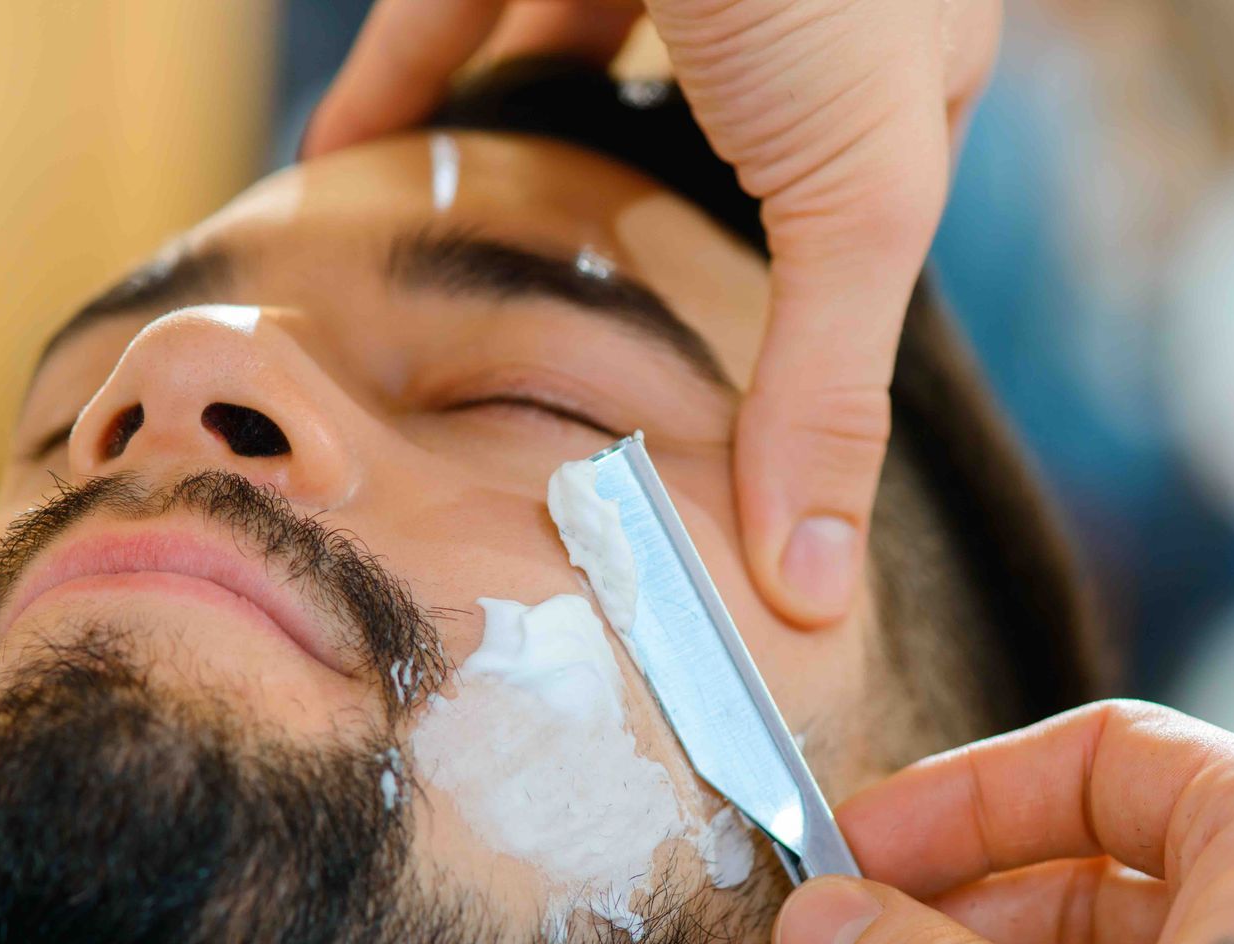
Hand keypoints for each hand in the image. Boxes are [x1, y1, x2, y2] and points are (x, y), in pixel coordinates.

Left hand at [301, 0, 1002, 624]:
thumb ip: (827, 381)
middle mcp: (786, 17)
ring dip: (506, 175)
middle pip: (689, 162)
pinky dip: (402, 80)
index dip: (768, 337)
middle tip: (552, 392)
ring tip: (440, 293)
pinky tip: (341, 164)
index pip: (830, 236)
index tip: (690, 460)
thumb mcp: (856, 190)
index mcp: (892, 79)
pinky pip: (460, 1)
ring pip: (569, 76)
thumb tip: (816, 593)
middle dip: (628, 260)